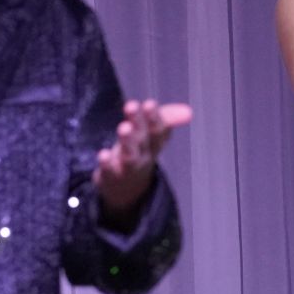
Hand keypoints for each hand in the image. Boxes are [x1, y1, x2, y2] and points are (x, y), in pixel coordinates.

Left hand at [93, 99, 192, 219]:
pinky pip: (109, 171)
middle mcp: (143, 155)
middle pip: (143, 139)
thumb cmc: (140, 152)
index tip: (149, 103)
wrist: (126, 189)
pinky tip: (103, 154)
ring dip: (127, 142)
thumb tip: (189, 111)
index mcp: (154, 143)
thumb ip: (167, 118)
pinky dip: (107, 164)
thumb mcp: (153, 135)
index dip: (154, 117)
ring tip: (123, 128)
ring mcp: (127, 168)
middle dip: (139, 123)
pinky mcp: (110, 176)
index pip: (158, 130)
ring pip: (130, 155)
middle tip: (131, 106)